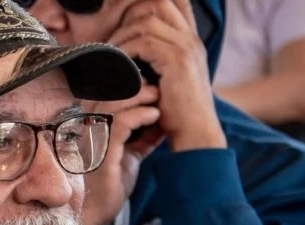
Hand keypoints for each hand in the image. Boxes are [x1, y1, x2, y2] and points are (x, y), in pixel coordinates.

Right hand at [80, 84, 164, 224]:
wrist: (96, 214)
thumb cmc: (110, 187)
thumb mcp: (130, 156)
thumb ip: (141, 138)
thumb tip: (160, 119)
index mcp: (89, 129)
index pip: (105, 98)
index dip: (128, 90)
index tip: (150, 89)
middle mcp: (84, 130)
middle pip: (107, 94)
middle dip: (135, 87)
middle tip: (157, 89)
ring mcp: (90, 139)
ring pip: (113, 103)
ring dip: (140, 97)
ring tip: (158, 99)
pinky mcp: (100, 150)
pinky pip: (121, 123)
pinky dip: (141, 115)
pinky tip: (154, 116)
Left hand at [107, 0, 226, 151]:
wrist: (195, 132)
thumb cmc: (176, 113)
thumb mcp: (166, 80)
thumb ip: (154, 61)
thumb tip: (126, 52)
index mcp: (190, 41)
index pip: (174, 4)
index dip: (147, 6)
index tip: (124, 22)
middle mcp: (190, 38)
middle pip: (158, 4)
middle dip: (129, 16)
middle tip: (113, 39)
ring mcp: (186, 46)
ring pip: (145, 22)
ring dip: (122, 36)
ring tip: (109, 55)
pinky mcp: (176, 59)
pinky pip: (142, 42)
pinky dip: (125, 51)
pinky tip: (116, 66)